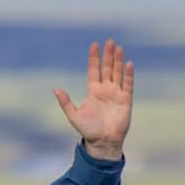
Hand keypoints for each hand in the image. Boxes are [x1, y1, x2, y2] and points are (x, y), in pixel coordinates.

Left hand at [54, 39, 133, 160]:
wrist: (103, 142)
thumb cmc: (88, 130)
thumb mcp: (74, 115)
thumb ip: (66, 102)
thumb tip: (56, 89)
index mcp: (92, 91)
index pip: (93, 70)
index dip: (94, 58)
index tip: (94, 45)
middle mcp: (105, 90)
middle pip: (107, 68)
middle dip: (107, 55)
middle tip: (109, 41)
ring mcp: (116, 94)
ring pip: (117, 73)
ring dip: (118, 61)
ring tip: (118, 47)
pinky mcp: (126, 100)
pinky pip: (127, 84)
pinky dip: (128, 74)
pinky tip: (128, 64)